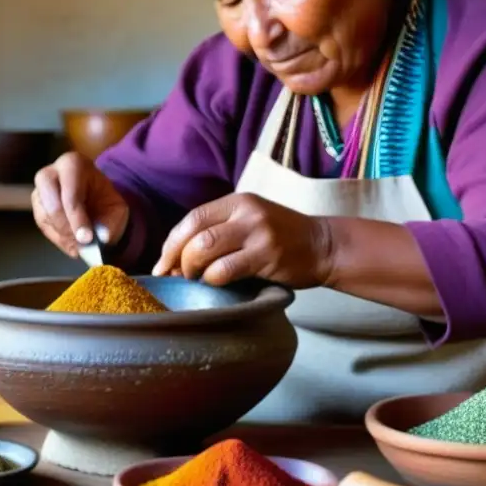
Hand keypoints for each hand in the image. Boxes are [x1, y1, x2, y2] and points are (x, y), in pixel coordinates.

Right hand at [32, 152, 129, 258]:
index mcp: (73, 164)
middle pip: (51, 203)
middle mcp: (51, 173)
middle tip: (81, 243)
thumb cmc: (104, 199)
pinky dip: (58, 239)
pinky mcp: (37, 207)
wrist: (95, 201)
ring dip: (62, 236)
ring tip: (80, 246)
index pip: (70, 192)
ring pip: (44, 216)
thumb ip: (111, 223)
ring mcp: (40, 190)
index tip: (87, 239)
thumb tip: (102, 237)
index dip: (77, 218)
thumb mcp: (116, 209)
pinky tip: (72, 245)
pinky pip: (43, 226)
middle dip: (66, 227)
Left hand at [151, 193, 332, 287]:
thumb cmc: (281, 238)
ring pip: (205, 249)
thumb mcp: (250, 221)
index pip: (193, 218)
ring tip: (195, 280)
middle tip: (175, 276)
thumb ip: (219, 231)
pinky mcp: (267, 256)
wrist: (323, 246)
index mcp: (237, 201)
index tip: (163, 263)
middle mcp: (246, 212)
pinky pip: (226, 270)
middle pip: (195, 234)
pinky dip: (212, 280)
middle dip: (176, 258)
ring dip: (192, 269)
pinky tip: (216, 285)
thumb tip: (175, 258)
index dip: (172, 242)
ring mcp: (257, 232)